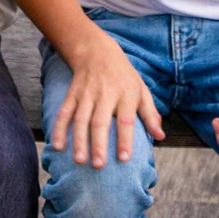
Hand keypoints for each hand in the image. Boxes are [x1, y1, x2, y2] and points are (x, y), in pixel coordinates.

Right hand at [51, 38, 164, 166]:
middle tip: (98, 166)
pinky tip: (57, 146)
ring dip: (78, 141)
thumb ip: (150, 114)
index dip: (125, 139)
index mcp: (125, 94)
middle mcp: (105, 94)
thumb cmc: (123, 76)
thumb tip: (160, 137)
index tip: (124, 159)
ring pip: (81, 119)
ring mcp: (86, 94)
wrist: (97, 51)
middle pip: (100, 121)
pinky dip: (59, 129)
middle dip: (98, 144)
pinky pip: (64, 113)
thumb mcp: (141, 90)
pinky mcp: (72, 94)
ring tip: (79, 160)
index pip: (126, 120)